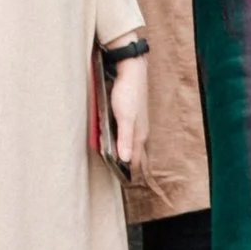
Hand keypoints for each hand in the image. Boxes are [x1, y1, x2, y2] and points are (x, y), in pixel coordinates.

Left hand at [107, 51, 149, 176]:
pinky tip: (111, 138)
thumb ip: (124, 139)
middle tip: (113, 171)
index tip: (121, 180)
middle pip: (132, 152)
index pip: (136, 159)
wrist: (131, 69)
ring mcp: (135, 122)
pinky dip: (118, 139)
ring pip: (128, 142)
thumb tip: (126, 159)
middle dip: (124, 162)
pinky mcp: (129, 114)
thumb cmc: (128, 92)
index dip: (129, 170)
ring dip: (121, 150)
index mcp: (139, 134)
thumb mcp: (124, 118)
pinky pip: (124, 132)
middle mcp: (139, 130)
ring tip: (111, 159)